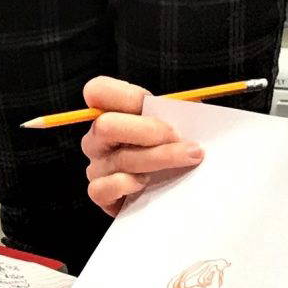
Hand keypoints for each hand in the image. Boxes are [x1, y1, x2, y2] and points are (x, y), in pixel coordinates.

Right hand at [79, 75, 203, 215]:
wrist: (170, 195)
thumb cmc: (171, 151)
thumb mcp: (174, 124)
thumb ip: (174, 113)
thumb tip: (190, 108)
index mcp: (111, 114)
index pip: (98, 92)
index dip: (124, 94)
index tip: (149, 102)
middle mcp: (97, 140)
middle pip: (106, 126)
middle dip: (149, 130)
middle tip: (178, 137)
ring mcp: (97, 167)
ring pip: (121, 159)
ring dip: (161, 157)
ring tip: (190, 156)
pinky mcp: (101, 195)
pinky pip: (104, 188)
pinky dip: (128, 184)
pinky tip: (147, 183)